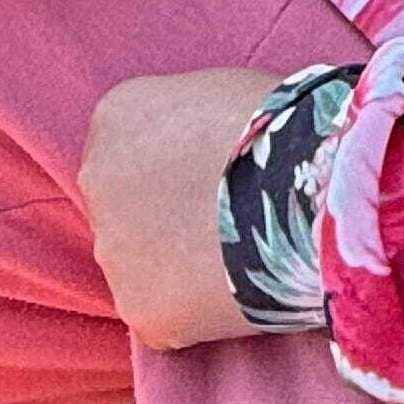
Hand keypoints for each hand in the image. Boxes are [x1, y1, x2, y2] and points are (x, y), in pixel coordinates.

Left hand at [81, 67, 280, 348]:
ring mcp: (114, 250)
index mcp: (117, 117)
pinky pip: (163, 311)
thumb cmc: (280, 124)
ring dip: (174, 262)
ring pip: (139, 261)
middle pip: (124, 204)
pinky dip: (193, 308)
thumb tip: (192, 149)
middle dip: (161, 214)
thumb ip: (183, 122)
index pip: (128, 144)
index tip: (207, 174)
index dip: (170, 163)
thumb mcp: (216, 93)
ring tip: (233, 256)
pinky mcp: (139, 309)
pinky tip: (233, 290)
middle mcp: (98, 180)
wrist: (306, 187)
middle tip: (219, 219)